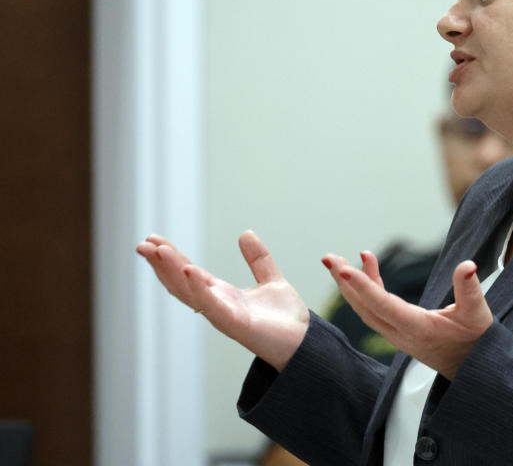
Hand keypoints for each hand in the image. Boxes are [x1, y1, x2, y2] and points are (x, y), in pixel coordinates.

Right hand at [135, 231, 308, 371]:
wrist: (306, 343)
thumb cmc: (287, 319)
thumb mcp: (271, 281)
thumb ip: (258, 259)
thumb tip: (245, 233)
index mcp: (223, 295)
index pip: (189, 274)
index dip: (172, 258)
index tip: (154, 240)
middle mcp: (218, 306)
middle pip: (182, 283)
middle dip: (162, 265)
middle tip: (142, 244)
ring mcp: (225, 316)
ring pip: (191, 293)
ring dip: (173, 272)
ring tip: (158, 251)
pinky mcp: (238, 325)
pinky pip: (214, 306)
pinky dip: (200, 289)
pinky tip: (189, 270)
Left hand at [324, 252, 492, 379]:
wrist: (471, 368)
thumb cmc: (475, 341)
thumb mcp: (477, 314)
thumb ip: (470, 289)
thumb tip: (467, 266)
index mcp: (418, 328)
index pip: (383, 305)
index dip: (363, 286)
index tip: (344, 269)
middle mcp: (400, 334)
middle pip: (364, 307)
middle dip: (344, 282)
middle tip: (329, 258)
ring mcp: (395, 335)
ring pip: (365, 309)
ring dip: (349, 285)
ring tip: (338, 260)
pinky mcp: (396, 332)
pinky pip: (374, 310)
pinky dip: (366, 289)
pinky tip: (367, 270)